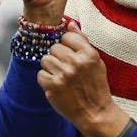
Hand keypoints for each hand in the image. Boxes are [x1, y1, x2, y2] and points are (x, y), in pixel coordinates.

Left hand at [39, 21, 125, 136]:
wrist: (95, 113)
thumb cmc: (95, 85)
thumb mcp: (96, 61)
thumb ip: (82, 41)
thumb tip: (69, 23)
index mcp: (88, 54)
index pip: (66, 36)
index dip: (68, 45)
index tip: (73, 55)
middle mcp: (75, 63)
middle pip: (54, 47)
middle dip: (59, 57)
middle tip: (68, 69)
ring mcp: (63, 75)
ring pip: (45, 59)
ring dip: (51, 68)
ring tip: (62, 77)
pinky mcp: (52, 87)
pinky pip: (40, 74)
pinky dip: (46, 80)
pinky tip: (57, 85)